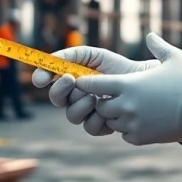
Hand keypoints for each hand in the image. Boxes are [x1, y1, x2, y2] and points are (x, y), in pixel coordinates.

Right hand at [31, 46, 159, 135]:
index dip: (41, 78)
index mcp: (71, 80)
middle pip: (56, 99)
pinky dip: (97, 117)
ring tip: (96, 95)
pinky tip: (107, 107)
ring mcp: (87, 113)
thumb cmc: (117, 66)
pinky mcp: (100, 126)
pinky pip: (90, 126)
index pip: (49, 81)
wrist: (141, 80)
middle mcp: (75, 98)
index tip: (40, 78)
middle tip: (72, 79)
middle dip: (61, 89)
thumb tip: (50, 59)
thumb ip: (72, 54)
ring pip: (72, 115)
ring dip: (81, 104)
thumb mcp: (94, 55)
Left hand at [75, 33, 181, 145]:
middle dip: (103, 100)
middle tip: (114, 95)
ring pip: (112, 121)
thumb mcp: (174, 57)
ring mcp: (133, 123)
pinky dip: (128, 128)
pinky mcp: (141, 137)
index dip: (88, 83)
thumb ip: (158, 46)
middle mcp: (126, 105)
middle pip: (100, 106)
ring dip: (116, 115)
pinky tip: (141, 119)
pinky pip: (125, 134)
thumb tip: (151, 35)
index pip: (93, 86)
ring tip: (130, 107)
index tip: (86, 81)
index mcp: (128, 84)